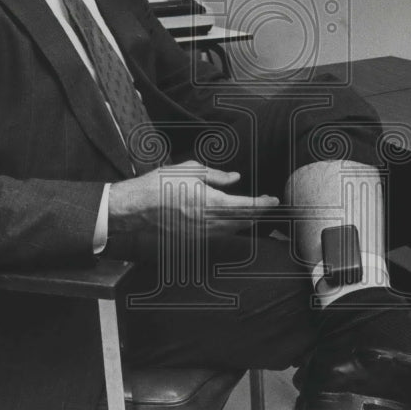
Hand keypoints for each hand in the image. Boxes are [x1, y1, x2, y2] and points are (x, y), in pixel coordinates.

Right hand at [109, 160, 278, 236]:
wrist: (137, 207)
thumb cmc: (161, 184)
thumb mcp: (190, 170)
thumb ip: (216, 176)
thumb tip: (235, 178)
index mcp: (211, 202)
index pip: (246, 205)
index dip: (263, 204)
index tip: (274, 200)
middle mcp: (209, 221)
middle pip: (243, 220)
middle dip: (258, 212)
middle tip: (268, 204)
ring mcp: (201, 233)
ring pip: (233, 229)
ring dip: (247, 221)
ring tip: (255, 211)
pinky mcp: (193, 239)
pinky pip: (220, 234)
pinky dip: (232, 227)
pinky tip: (234, 220)